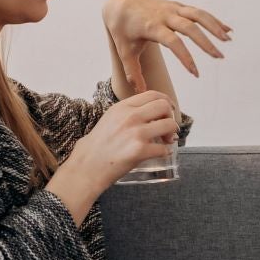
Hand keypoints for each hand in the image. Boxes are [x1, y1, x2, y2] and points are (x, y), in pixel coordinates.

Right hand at [65, 89, 181, 188]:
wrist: (88, 165)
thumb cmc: (98, 144)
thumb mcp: (110, 118)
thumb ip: (129, 112)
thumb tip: (151, 112)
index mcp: (123, 107)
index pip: (153, 94)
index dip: (166, 101)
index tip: (169, 110)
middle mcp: (130, 117)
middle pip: (164, 106)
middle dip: (171, 117)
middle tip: (167, 128)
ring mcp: (136, 133)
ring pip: (169, 125)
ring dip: (171, 134)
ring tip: (165, 141)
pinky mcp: (140, 151)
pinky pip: (164, 149)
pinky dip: (165, 152)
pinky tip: (159, 154)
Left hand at [102, 0, 232, 87]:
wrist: (120, 4)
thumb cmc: (122, 31)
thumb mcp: (124, 52)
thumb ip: (133, 72)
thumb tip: (141, 93)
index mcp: (151, 27)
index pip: (173, 42)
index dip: (185, 58)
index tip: (195, 73)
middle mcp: (164, 15)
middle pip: (190, 27)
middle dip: (206, 42)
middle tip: (219, 57)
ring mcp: (172, 8)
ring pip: (197, 14)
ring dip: (214, 26)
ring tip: (228, 40)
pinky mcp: (177, 6)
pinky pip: (198, 12)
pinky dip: (213, 20)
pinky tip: (226, 30)